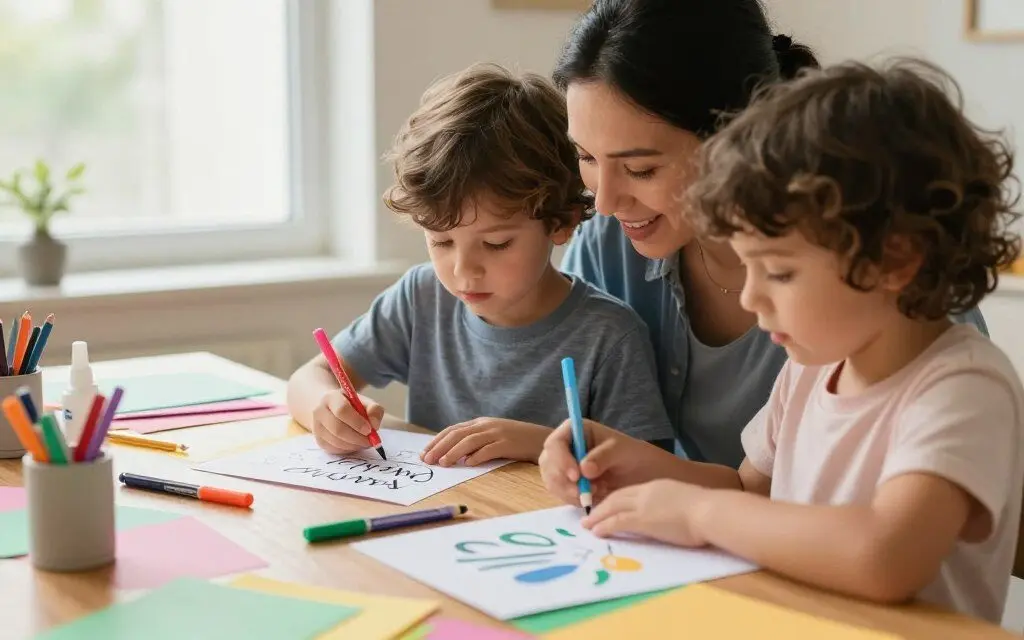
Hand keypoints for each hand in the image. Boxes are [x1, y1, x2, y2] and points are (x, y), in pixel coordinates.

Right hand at [311, 389, 383, 454]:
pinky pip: (335, 450)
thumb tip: (374, 425)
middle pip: (338, 429)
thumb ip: (374, 410)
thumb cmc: (351, 406)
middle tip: (370, 441)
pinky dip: (349, 449)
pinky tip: (355, 443)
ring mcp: (317, 428)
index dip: (357, 422)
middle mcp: (319, 412)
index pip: (342, 410)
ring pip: (337, 442)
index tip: (369, 429)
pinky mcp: (319, 441)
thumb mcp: (364, 402)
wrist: (331, 410)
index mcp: (331, 397)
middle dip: (357, 438)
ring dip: (354, 445)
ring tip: (365, 441)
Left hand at [420, 418, 550, 466]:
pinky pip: (489, 449)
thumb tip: (454, 457)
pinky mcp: (508, 443)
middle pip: (457, 434)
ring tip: (443, 464)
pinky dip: (477, 456)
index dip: (436, 441)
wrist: (542, 438)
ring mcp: (497, 433)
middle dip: (440, 447)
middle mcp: (486, 425)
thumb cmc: (515, 441)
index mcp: (480, 423)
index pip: (452, 430)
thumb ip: (475, 442)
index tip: (424, 453)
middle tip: (428, 460)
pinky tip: (468, 464)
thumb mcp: (492, 436)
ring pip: (470, 441)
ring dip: (454, 452)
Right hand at [538, 419, 666, 507]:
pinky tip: (595, 496)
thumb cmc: (631, 454)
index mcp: (574, 431)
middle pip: (548, 464)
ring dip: (571, 492)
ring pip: (552, 482)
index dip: (560, 460)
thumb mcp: (621, 450)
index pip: (555, 443)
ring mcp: (563, 466)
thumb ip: (602, 456)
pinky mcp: (567, 483)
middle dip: (564, 481)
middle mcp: (564, 447)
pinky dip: (575, 500)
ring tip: (598, 491)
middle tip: (584, 492)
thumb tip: (583, 469)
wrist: (640, 473)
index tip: (576, 476)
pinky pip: (561, 494)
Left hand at [582, 479, 711, 546]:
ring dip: (597, 517)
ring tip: (586, 526)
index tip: (607, 507)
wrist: (710, 511)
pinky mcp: (643, 519)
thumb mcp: (684, 501)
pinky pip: (617, 521)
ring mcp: (643, 505)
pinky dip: (605, 526)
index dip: (616, 499)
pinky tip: (597, 532)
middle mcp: (647, 492)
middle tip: (589, 516)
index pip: (630, 491)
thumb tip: (671, 515)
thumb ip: (672, 505)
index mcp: (658, 487)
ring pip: (612, 507)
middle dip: (601, 506)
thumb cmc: (706, 511)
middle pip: (616, 496)